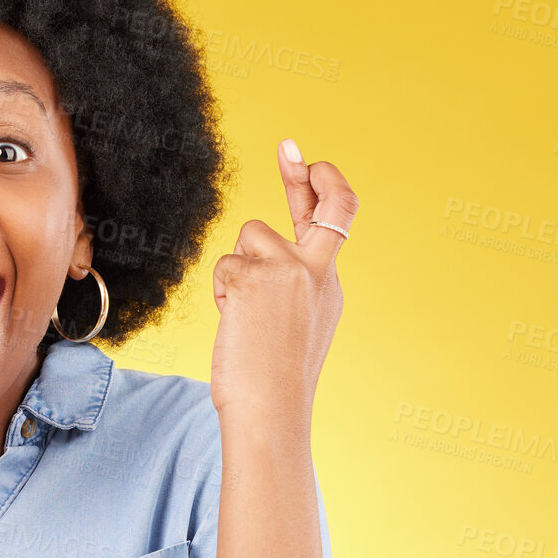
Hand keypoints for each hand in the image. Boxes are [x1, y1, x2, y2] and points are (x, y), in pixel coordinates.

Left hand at [208, 139, 354, 430]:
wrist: (271, 410)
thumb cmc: (274, 380)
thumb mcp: (296, 325)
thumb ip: (290, 284)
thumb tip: (255, 256)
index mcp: (329, 283)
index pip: (336, 220)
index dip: (323, 185)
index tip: (308, 162)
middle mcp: (318, 270)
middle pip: (324, 204)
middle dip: (306, 172)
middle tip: (288, 147)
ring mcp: (289, 270)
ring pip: (248, 237)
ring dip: (236, 269)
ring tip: (243, 315)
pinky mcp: (254, 277)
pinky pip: (224, 266)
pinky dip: (220, 291)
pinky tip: (233, 321)